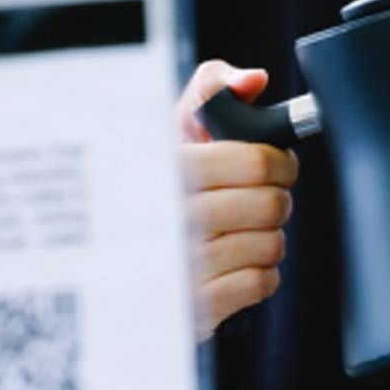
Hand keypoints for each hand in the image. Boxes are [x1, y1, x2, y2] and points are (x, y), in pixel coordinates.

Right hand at [176, 60, 295, 339]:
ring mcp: (178, 268)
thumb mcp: (173, 129)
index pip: (256, 162)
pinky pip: (261, 283)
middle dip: (274, 199)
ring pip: (271, 244)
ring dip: (266, 237)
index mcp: (164, 170)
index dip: (277, 162)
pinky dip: (258, 273)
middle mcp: (167, 219)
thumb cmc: (158, 183)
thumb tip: (253, 80)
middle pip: (271, 204)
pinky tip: (230, 262)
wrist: (112, 263)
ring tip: (237, 230)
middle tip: (257, 197)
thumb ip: (212, 90)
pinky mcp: (190, 309)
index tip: (271, 164)